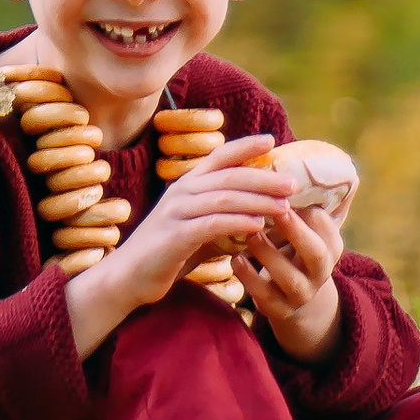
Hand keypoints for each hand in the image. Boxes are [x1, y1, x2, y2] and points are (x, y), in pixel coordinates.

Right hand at [63, 137, 299, 361]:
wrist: (127, 278)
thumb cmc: (166, 254)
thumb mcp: (197, 229)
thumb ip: (221, 218)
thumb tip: (260, 215)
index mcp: (186, 185)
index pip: (219, 157)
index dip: (244, 146)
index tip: (272, 140)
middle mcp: (181, 192)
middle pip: (229, 176)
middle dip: (264, 178)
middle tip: (293, 184)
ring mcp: (175, 212)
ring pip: (224, 198)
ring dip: (257, 200)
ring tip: (284, 206)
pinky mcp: (174, 236)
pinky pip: (211, 224)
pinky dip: (237, 222)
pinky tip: (258, 225)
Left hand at [235, 198, 344, 366]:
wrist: (292, 297)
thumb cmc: (292, 246)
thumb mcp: (304, 228)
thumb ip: (300, 200)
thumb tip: (282, 154)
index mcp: (331, 245)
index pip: (324, 224)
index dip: (304, 207)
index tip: (282, 188)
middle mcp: (321, 271)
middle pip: (314, 252)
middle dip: (294, 230)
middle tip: (274, 209)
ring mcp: (302, 294)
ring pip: (287, 276)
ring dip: (266, 252)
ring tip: (247, 233)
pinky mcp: (279, 309)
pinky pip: (264, 295)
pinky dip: (248, 276)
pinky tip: (234, 258)